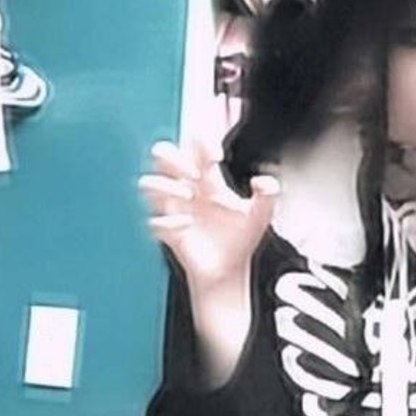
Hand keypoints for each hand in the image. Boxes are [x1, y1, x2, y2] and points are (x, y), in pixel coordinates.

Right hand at [139, 139, 279, 293]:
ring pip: (146, 183)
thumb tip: (261, 181)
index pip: (194, 147)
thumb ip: (269, 194)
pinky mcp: (167, 232)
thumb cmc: (241, 239)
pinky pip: (152, 220)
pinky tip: (187, 226)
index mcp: (207, 180)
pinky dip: (167, 221)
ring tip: (188, 198)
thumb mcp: (261, 215)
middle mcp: (186, 189)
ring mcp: (173, 209)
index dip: (201, 144)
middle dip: (173, 158)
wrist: (229, 271)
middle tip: (195, 175)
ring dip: (163, 185)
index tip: (217, 158)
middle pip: (161, 155)